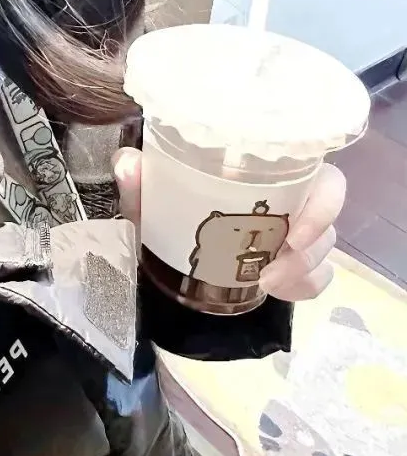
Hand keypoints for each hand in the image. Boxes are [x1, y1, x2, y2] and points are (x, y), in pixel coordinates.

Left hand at [112, 148, 345, 302]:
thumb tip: (128, 163)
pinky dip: (304, 287)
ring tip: (266, 283)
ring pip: (324, 247)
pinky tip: (277, 293)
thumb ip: (137, 178)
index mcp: (259, 167)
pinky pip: (317, 276)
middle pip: (326, 213)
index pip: (318, 171)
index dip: (323, 200)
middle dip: (312, 244)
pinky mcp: (293, 262)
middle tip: (277, 267)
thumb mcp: (148, 196)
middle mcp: (285, 193)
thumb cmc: (164, 207)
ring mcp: (294, 229)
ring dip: (303, 269)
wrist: (161, 247)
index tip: (295, 232)